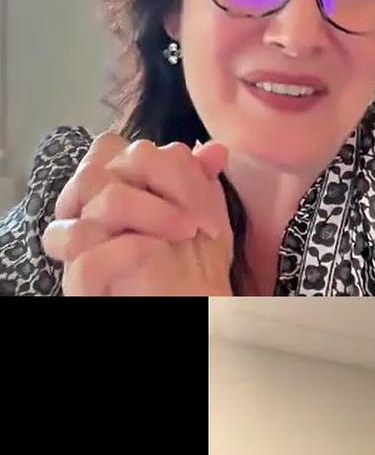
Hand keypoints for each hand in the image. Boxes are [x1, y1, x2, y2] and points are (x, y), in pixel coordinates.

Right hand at [43, 135, 233, 295]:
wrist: (194, 308)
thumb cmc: (193, 266)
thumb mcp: (203, 217)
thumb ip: (201, 180)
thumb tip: (215, 149)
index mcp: (108, 192)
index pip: (109, 147)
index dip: (161, 157)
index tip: (206, 179)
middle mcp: (85, 216)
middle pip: (95, 168)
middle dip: (159, 177)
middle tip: (199, 210)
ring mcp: (78, 249)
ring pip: (93, 204)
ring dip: (151, 210)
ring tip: (188, 231)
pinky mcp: (81, 282)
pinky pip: (85, 257)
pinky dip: (126, 249)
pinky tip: (155, 252)